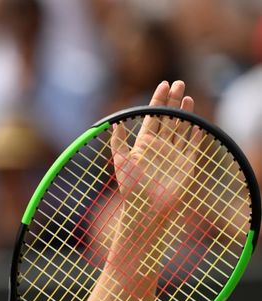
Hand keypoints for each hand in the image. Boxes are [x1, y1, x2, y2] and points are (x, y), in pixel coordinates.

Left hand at [111, 81, 199, 223]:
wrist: (147, 208)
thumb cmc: (131, 188)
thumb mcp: (122, 162)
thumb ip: (119, 143)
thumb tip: (114, 123)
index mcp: (144, 143)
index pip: (153, 116)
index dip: (158, 99)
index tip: (163, 84)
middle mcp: (159, 146)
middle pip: (168, 117)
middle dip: (173, 100)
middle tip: (179, 82)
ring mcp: (174, 154)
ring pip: (181, 128)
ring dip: (185, 112)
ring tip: (188, 97)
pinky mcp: (186, 164)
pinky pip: (192, 144)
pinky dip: (195, 133)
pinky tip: (197, 122)